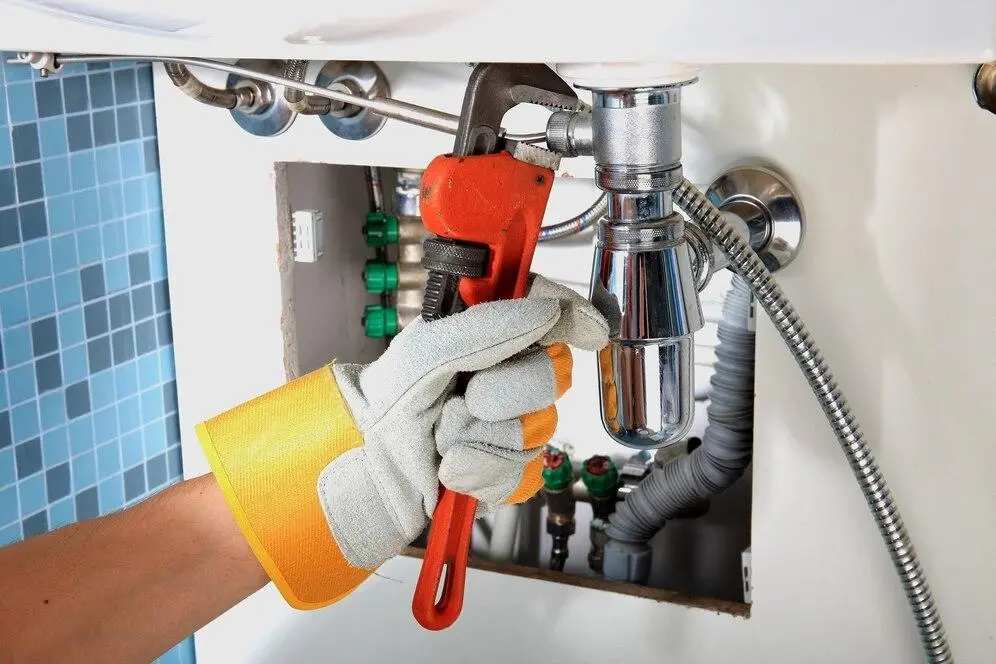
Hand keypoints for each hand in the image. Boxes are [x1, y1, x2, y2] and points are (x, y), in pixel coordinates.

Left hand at [320, 275, 607, 568]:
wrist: (363, 470)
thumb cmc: (383, 406)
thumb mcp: (425, 352)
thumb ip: (485, 328)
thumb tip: (544, 309)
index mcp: (486, 337)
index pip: (547, 315)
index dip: (571, 318)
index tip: (585, 328)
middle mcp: (503, 377)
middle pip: (554, 376)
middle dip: (507, 393)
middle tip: (464, 397)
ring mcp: (507, 426)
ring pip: (539, 429)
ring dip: (484, 438)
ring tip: (444, 436)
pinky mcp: (505, 472)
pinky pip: (524, 474)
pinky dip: (483, 474)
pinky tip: (453, 469)